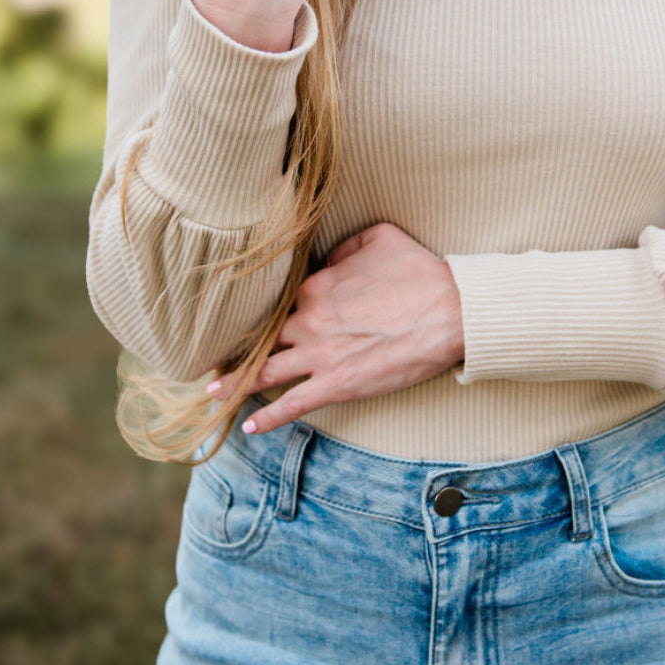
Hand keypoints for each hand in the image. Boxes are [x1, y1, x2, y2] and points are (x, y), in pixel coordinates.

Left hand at [208, 223, 465, 434]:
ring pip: (266, 371)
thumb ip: (346, 246)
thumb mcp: (380, 238)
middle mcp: (308, 320)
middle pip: (263, 336)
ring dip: (236, 383)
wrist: (450, 311)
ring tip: (214, 392)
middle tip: (214, 357)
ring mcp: (320, 355)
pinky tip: (248, 426)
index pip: (280, 299)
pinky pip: (293, 404)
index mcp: (316, 285)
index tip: (248, 318)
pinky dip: (268, 417)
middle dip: (239, 347)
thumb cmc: (421, 273)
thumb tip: (329, 258)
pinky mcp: (337, 384)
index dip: (266, 310)